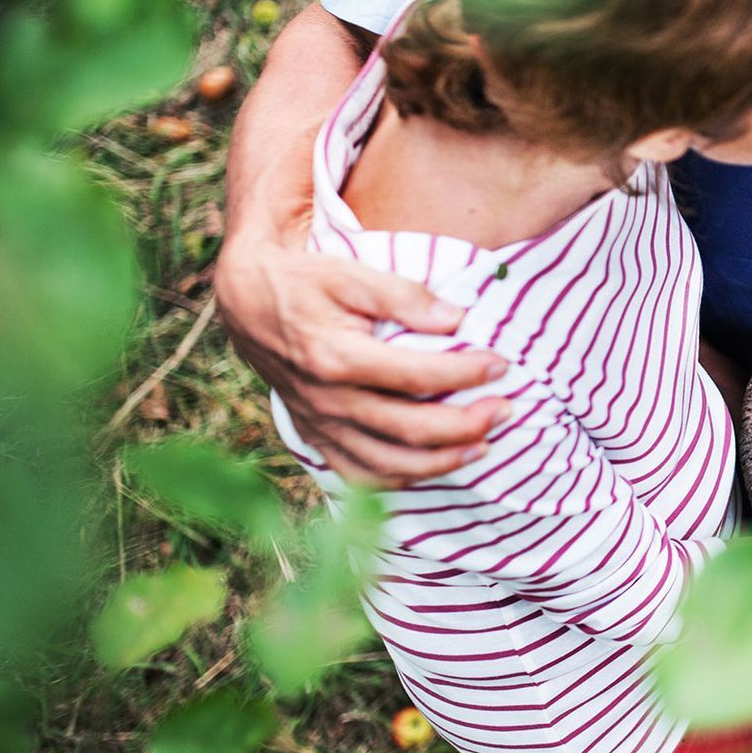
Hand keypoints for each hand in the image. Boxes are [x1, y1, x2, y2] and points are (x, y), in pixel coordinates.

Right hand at [215, 235, 510, 485]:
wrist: (246, 301)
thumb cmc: (306, 281)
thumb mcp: (351, 273)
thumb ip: (404, 295)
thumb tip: (456, 318)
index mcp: (335, 357)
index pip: (415, 376)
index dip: (465, 373)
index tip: (501, 364)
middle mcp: (327, 399)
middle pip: (408, 430)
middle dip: (466, 425)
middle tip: (505, 409)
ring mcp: (320, 424)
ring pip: (387, 465)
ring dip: (442, 462)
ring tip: (484, 446)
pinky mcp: (316, 436)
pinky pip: (361, 474)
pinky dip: (402, 479)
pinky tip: (436, 464)